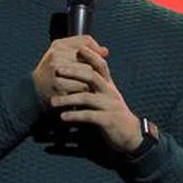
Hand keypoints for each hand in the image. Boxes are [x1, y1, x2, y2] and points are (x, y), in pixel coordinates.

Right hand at [33, 35, 109, 101]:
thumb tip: (105, 51)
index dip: (94, 55)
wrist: (35, 89)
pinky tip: (83, 92)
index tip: (94, 63)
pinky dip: (85, 90)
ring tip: (89, 85)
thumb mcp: (65, 52)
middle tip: (94, 78)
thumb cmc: (54, 70)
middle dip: (94, 70)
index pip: (86, 45)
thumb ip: (86, 47)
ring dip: (91, 81)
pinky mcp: (59, 86)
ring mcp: (57, 70)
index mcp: (58, 45)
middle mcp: (56, 55)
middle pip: (89, 61)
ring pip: (87, 73)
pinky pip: (82, 86)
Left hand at [35, 37, 143, 153]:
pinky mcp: (109, 120)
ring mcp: (110, 106)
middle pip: (92, 76)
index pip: (100, 65)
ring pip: (87, 97)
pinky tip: (63, 117)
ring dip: (68, 99)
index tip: (78, 48)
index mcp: (108, 85)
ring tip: (52, 102)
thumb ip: (95, 84)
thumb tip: (78, 70)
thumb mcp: (105, 96)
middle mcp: (110, 92)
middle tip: (57, 70)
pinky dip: (75, 115)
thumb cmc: (112, 113)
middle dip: (74, 72)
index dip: (90, 55)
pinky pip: (90, 116)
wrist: (130, 134)